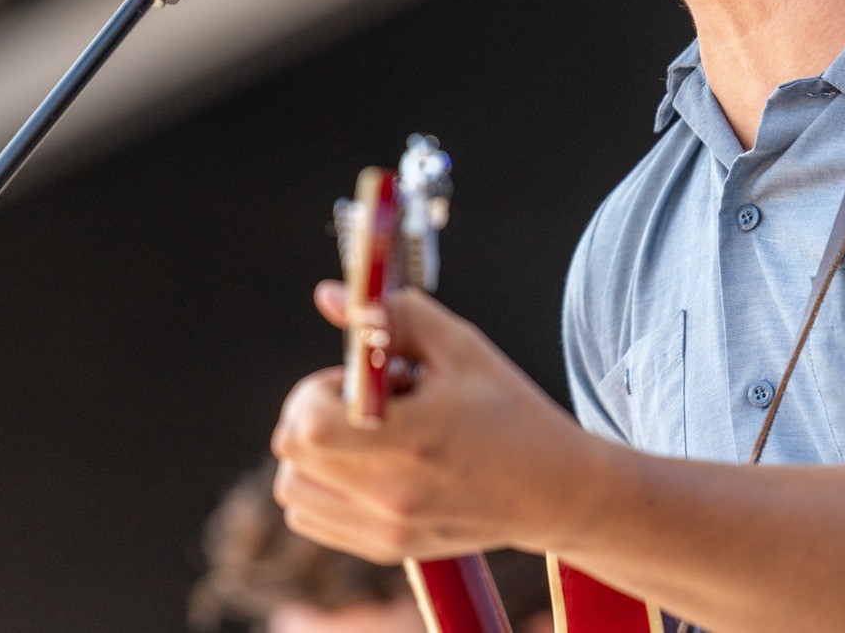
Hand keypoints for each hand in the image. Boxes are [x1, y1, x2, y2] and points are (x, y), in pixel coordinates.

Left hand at [270, 281, 598, 562]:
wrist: (553, 490)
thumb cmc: (508, 410)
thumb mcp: (461, 347)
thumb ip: (393, 315)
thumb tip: (331, 297)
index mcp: (412, 437)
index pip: (308, 426)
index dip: (314, 391)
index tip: (351, 380)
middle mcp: (393, 492)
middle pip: (291, 453)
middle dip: (310, 414)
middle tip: (358, 402)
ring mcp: (388, 528)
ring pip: (291, 489)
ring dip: (311, 454)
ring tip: (362, 436)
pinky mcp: (386, 548)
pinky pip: (310, 518)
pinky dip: (320, 487)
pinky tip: (365, 464)